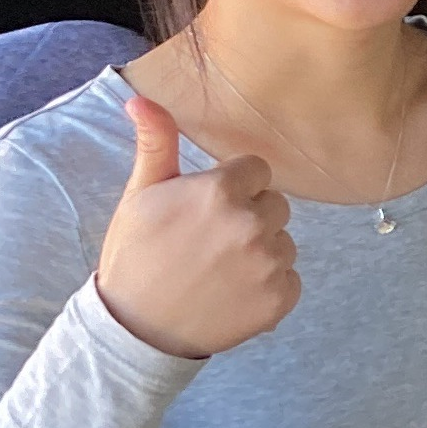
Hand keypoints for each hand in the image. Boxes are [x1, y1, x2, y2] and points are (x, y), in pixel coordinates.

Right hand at [94, 94, 298, 358]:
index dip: (233, 188)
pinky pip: (290, 279)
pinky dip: (269, 287)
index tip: (207, 210)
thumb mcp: (141, 195)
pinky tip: (234, 293)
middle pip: (275, 205)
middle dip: (250, 217)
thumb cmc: (136, 256)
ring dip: (261, 253)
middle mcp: (252, 224)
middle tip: (211, 242)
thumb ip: (156, 143)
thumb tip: (142, 98)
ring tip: (220, 270)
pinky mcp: (279, 300)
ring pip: (284, 242)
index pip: (257, 171)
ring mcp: (269, 264)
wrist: (136, 329)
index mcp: (221, 191)